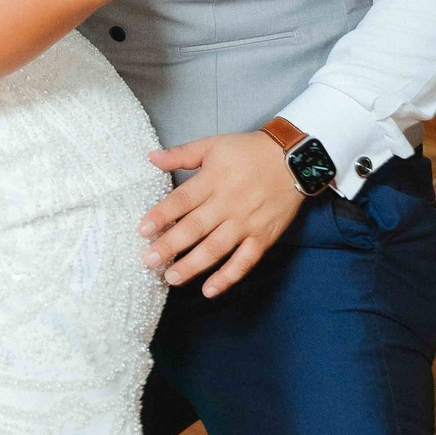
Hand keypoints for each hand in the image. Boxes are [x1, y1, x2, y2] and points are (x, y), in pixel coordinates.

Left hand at [141, 131, 304, 296]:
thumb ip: (181, 154)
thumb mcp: (213, 145)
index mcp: (213, 179)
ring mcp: (246, 223)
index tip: (142, 230)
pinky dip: (228, 277)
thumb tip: (151, 158)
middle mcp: (228, 203)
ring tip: (172, 277)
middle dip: (170, 246)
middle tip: (149, 261)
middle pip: (195, 228)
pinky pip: (244, 261)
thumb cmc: (248, 152)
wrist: (293, 159)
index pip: (182, 200)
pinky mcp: (262, 237)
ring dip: (192, 265)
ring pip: (216, 248)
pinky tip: (209, 290)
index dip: (161, 215)